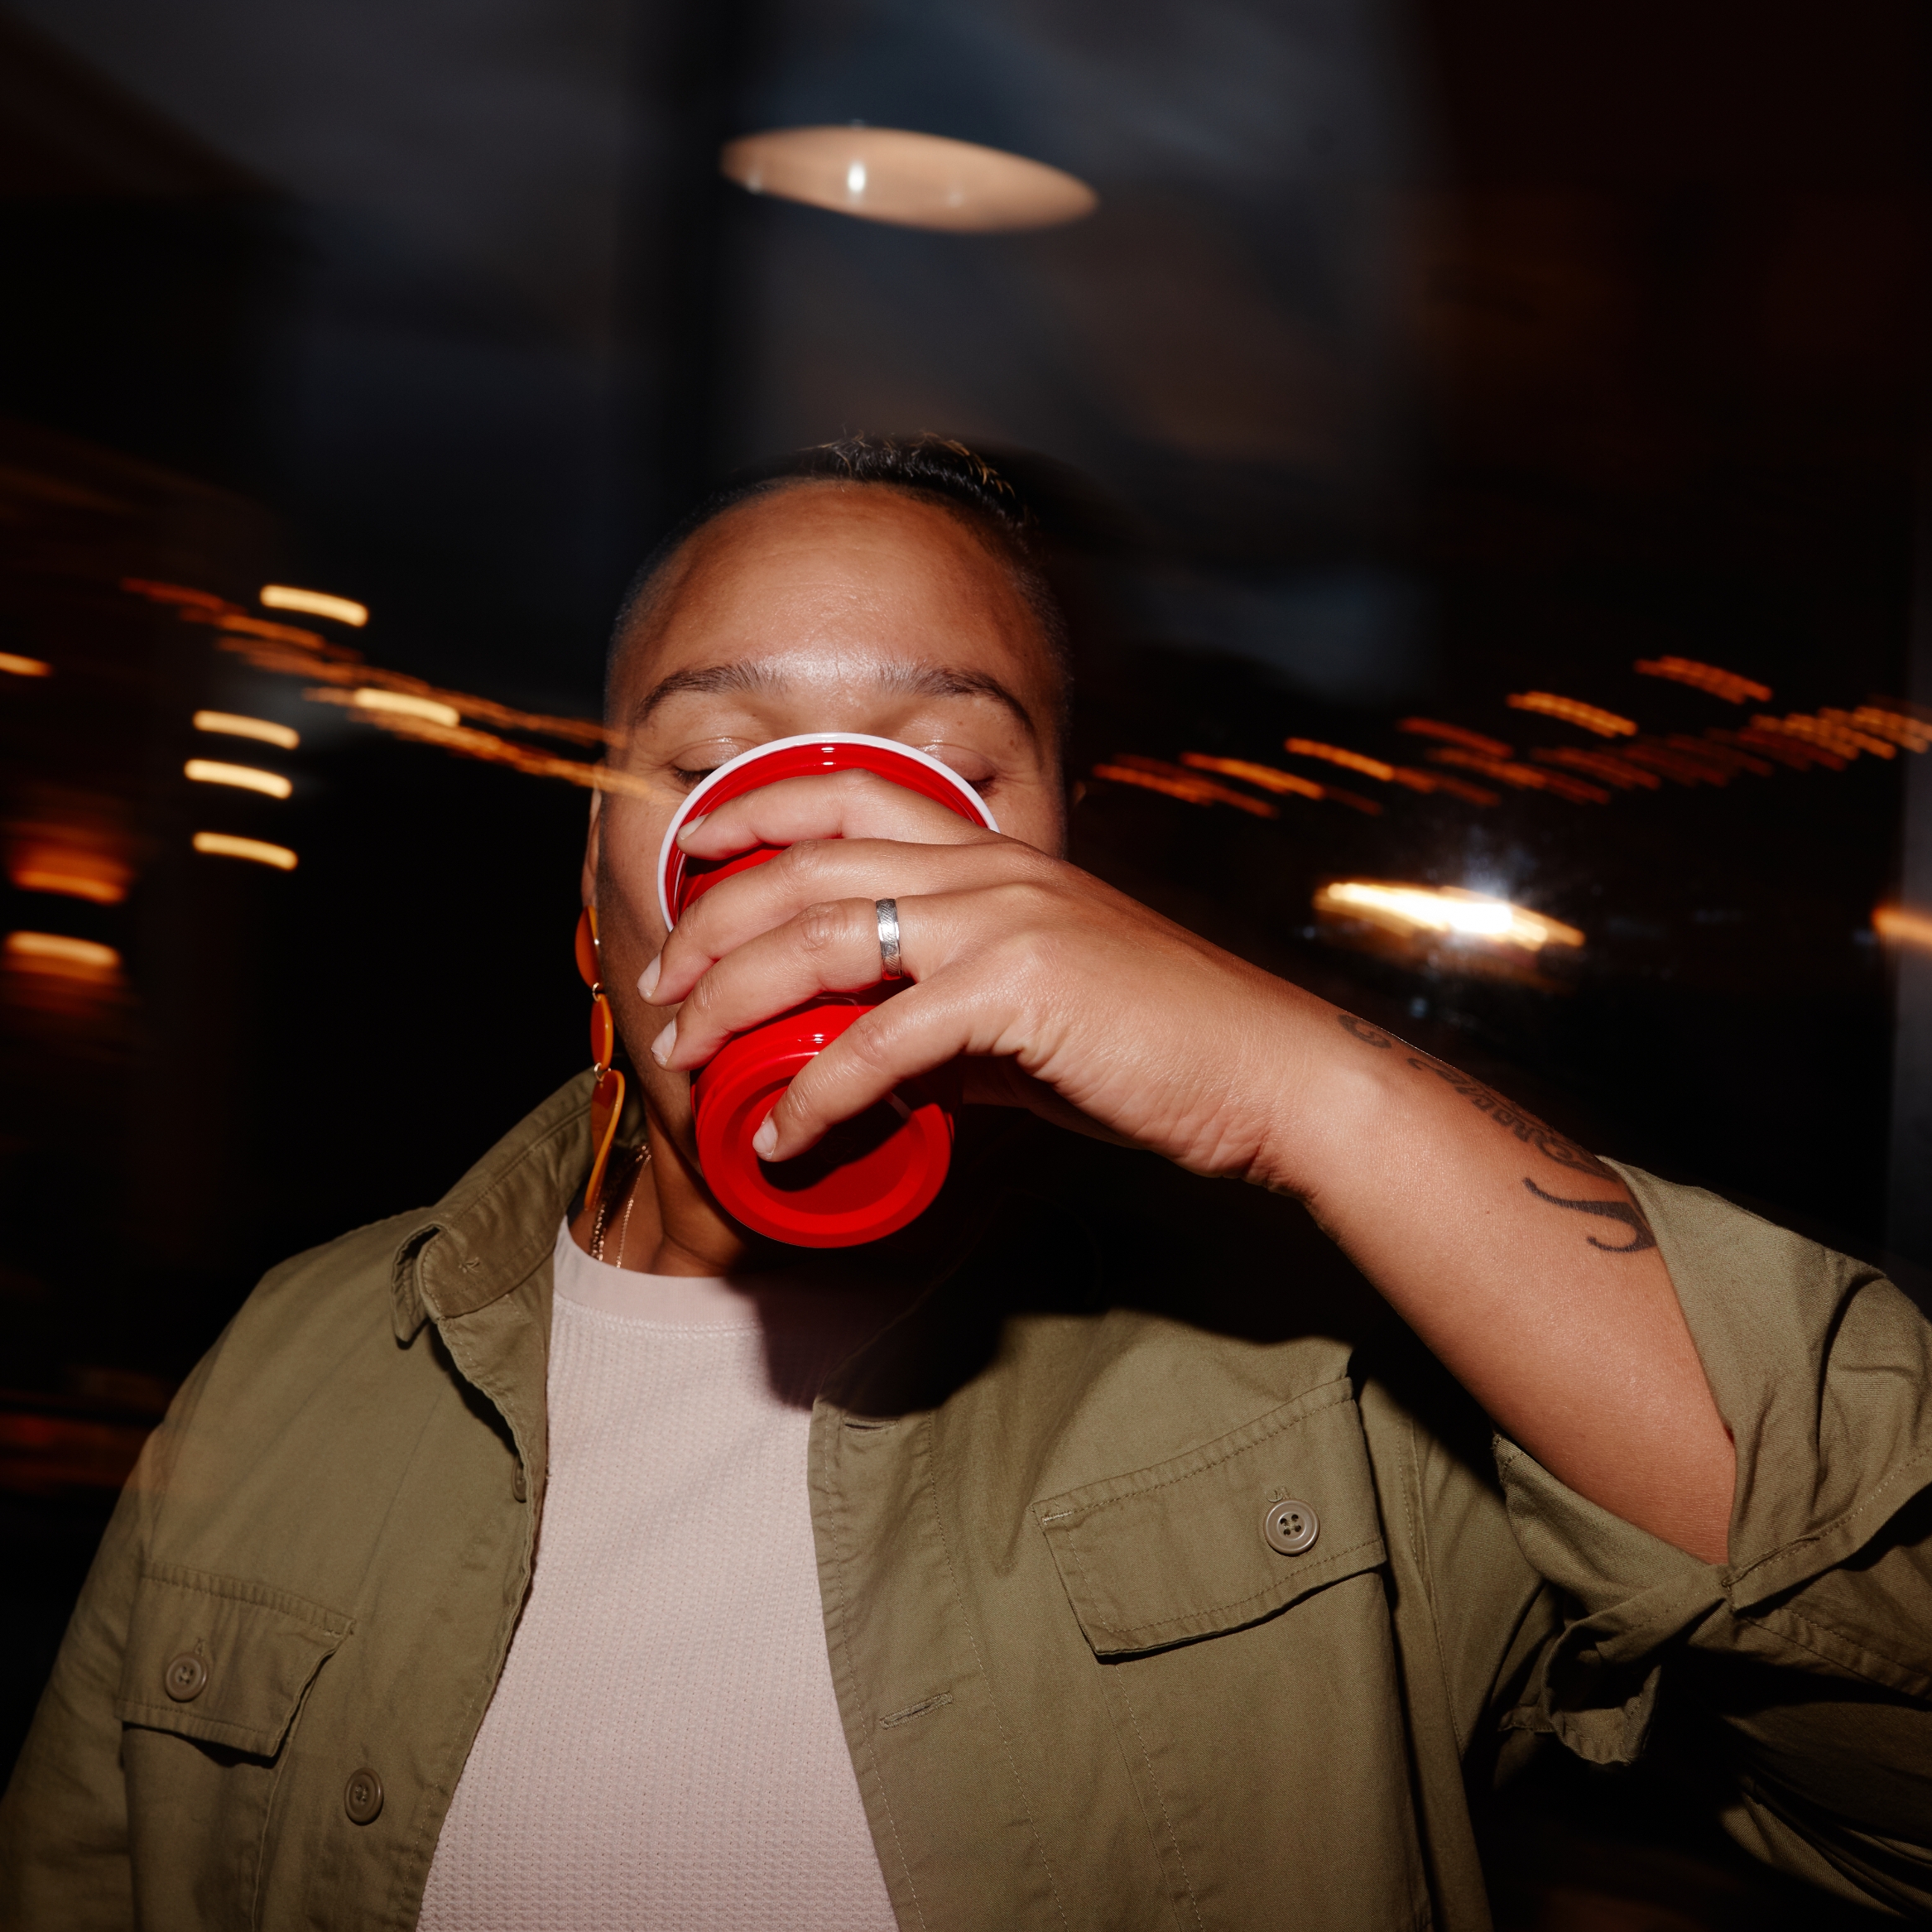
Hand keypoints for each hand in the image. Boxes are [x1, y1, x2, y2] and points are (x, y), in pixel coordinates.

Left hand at [637, 769, 1319, 1181]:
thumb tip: (879, 1070)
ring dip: (733, 1001)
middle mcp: (990, 867)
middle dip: (710, 923)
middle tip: (662, 988)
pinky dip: (813, 1094)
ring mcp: (1004, 921)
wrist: (1269, 1075)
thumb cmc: (1162, 1048)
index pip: (842, 797)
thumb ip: (952, 1022)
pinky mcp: (1018, 991)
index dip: (749, 817)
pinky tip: (782, 1133)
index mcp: (995, 851)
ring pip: (820, 938)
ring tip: (689, 1057)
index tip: (689, 863)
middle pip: (802, 863)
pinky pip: (878, 1041)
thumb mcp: (1038, 1013)